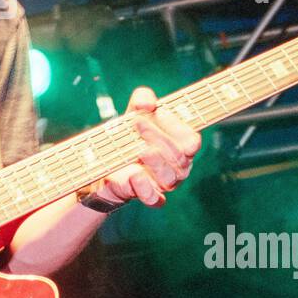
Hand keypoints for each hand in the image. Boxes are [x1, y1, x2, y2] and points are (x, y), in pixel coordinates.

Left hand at [91, 87, 200, 207]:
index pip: (191, 140)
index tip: (159, 111)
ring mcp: (164, 183)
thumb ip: (143, 99)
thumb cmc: (131, 133)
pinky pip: (154, 198)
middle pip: (179, 156)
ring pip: (169, 176)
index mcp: (181, 146)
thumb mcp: (135, 110)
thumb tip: (146, 103)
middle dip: (158, 137)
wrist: (106, 161)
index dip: (177, 126)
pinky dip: (146, 187)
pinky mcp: (148, 196)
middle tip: (137, 122)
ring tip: (139, 148)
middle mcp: (178, 166)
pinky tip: (135, 174)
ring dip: (154, 160)